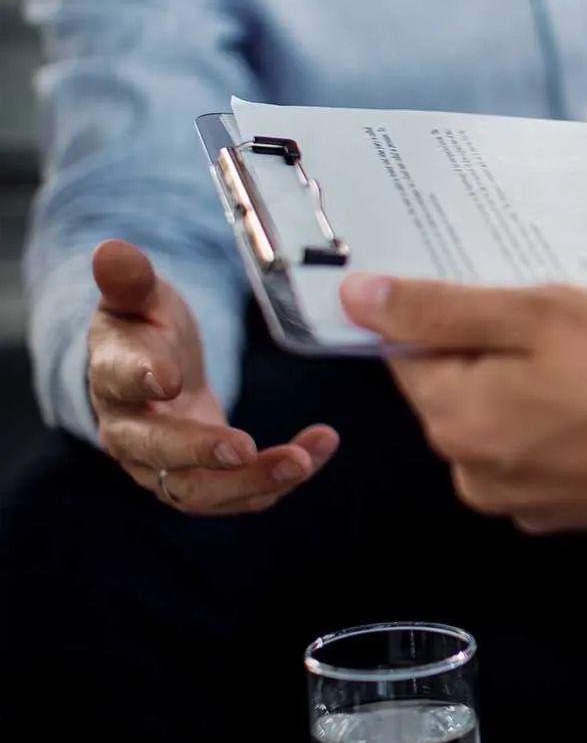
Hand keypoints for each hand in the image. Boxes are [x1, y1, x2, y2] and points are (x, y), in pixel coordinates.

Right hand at [87, 240, 337, 514]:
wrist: (153, 371)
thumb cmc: (146, 329)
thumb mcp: (140, 298)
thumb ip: (131, 280)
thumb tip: (111, 249)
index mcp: (112, 377)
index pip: (119, 381)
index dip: (141, 378)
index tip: (170, 377)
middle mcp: (131, 432)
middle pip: (158, 452)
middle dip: (201, 452)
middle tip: (244, 447)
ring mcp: (165, 465)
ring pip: (200, 490)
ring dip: (252, 481)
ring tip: (302, 461)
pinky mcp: (203, 481)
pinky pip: (239, 492)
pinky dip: (278, 480)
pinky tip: (318, 451)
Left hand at [339, 274, 586, 544]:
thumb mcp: (550, 314)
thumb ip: (446, 310)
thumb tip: (361, 301)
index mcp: (458, 423)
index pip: (413, 350)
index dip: (458, 308)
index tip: (510, 288)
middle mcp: (480, 474)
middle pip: (464, 384)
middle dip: (511, 343)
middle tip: (577, 317)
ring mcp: (531, 499)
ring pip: (514, 412)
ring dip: (550, 376)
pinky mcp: (578, 508)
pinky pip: (554, 443)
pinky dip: (579, 412)